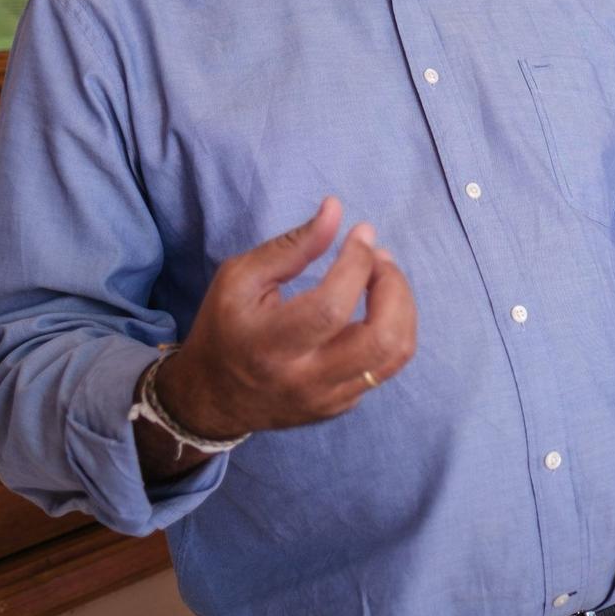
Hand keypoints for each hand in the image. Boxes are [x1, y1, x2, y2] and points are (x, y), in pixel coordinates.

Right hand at [156, 197, 416, 439]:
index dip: (357, 263)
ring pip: (395, 355)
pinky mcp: (341, 406)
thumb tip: (336, 209)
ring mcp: (328, 398)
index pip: (332, 306)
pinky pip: (385, 367)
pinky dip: (389, 328)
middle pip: (381, 339)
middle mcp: (304, 379)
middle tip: (380, 258)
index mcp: (270, 345)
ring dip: (402, 306)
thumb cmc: (224, 327)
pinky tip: (371, 308)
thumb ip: (292, 246)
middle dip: (394, 287)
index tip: (361, 233)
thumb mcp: (240, 278)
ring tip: (384, 277)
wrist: (212, 399)